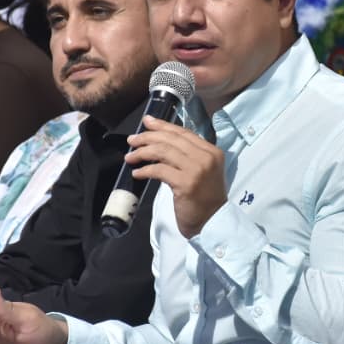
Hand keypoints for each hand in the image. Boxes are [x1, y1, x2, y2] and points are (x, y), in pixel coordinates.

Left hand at [125, 115, 225, 238]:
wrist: (212, 222)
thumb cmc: (205, 199)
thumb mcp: (202, 171)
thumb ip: (188, 155)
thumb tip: (160, 140)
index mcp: (212, 151)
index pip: (183, 132)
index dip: (163, 126)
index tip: (147, 122)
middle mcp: (206, 157)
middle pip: (172, 139)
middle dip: (148, 137)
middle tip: (132, 140)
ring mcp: (197, 170)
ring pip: (163, 152)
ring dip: (143, 152)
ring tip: (130, 157)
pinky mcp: (185, 183)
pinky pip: (159, 170)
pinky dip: (145, 170)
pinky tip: (137, 173)